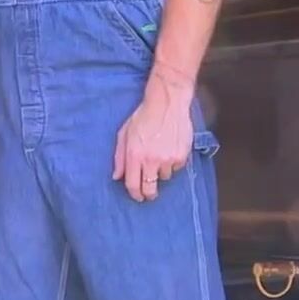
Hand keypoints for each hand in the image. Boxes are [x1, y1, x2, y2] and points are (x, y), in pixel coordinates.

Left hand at [112, 79, 193, 201]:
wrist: (167, 103)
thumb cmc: (143, 116)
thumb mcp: (124, 133)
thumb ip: (119, 157)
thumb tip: (117, 177)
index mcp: (134, 155)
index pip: (133, 185)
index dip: (135, 194)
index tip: (137, 196)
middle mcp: (151, 160)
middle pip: (150, 189)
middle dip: (148, 194)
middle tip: (149, 192)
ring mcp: (168, 159)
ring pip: (164, 178)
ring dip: (161, 172)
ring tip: (160, 156)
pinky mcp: (181, 156)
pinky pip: (176, 168)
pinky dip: (173, 163)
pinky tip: (169, 149)